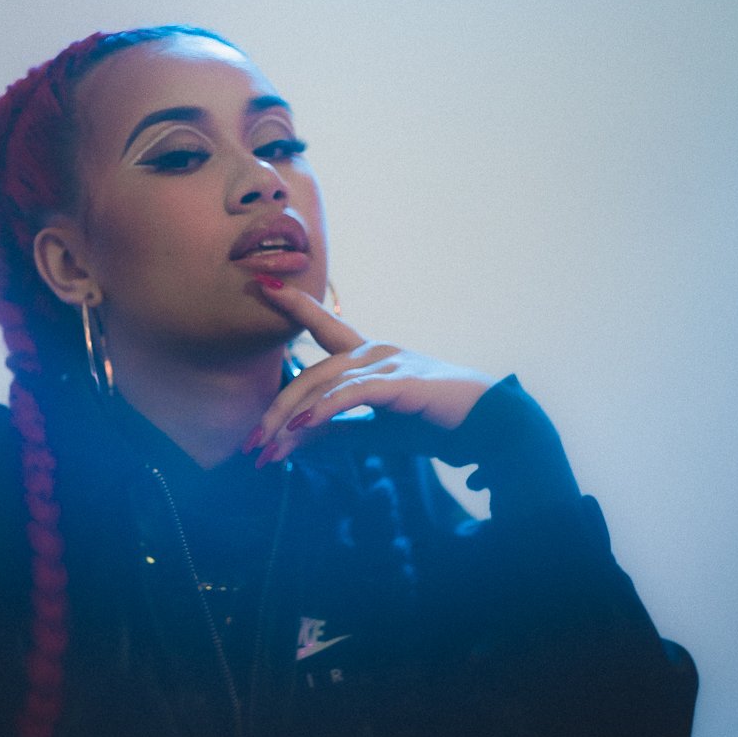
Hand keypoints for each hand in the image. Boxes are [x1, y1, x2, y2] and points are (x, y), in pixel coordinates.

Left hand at [247, 280, 493, 465]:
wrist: (487, 426)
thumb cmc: (433, 424)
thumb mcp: (375, 429)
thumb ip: (335, 429)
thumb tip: (293, 437)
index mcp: (369, 356)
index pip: (323, 326)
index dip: (294, 305)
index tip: (261, 287)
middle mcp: (375, 352)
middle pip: (311, 374)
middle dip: (276, 411)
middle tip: (250, 446)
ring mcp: (389, 363)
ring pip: (325, 385)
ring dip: (292, 420)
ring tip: (267, 449)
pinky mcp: (402, 382)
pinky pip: (354, 393)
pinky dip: (325, 409)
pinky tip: (302, 426)